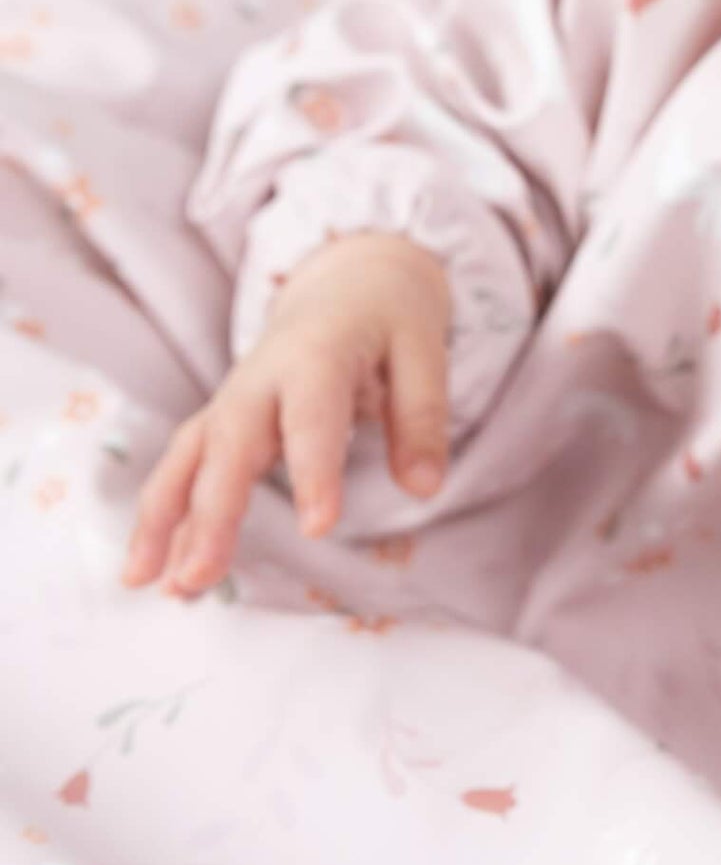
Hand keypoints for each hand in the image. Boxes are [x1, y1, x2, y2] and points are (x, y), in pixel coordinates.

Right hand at [121, 233, 451, 597]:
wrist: (348, 280)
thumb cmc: (389, 317)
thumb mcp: (424, 351)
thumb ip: (422, 417)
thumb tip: (427, 488)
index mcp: (318, 355)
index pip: (312, 416)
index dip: (314, 471)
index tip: (318, 527)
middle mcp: (260, 378)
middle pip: (230, 444)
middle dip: (211, 511)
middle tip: (201, 576)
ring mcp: (233, 399)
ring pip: (189, 458)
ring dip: (163, 521)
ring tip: (148, 584)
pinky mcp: (222, 420)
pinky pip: (184, 467)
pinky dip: (162, 516)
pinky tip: (150, 570)